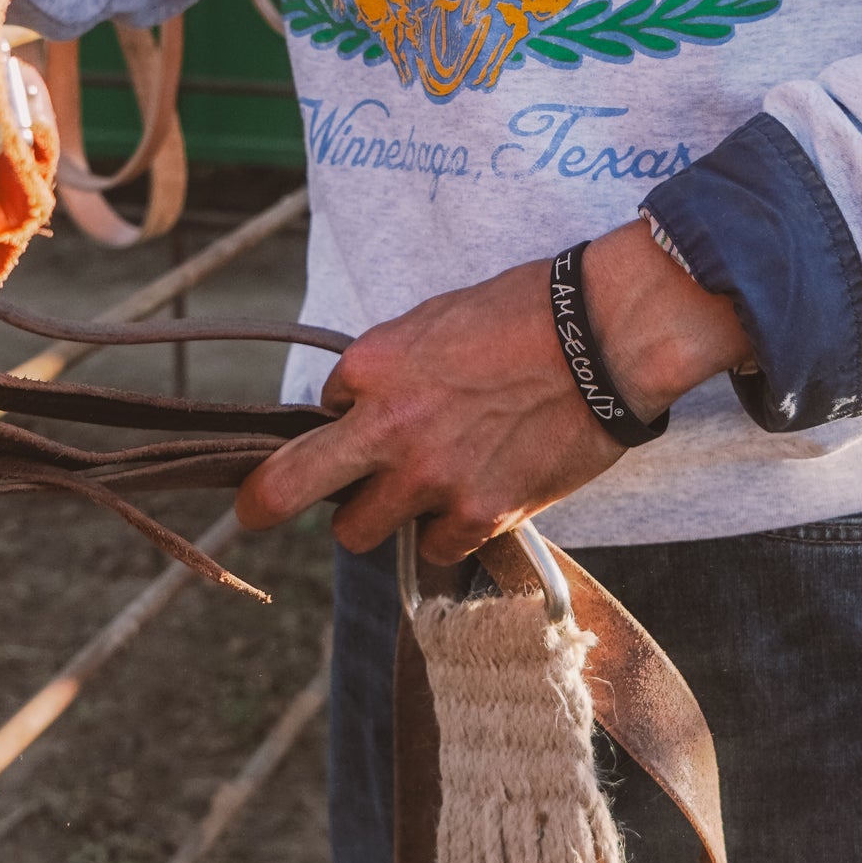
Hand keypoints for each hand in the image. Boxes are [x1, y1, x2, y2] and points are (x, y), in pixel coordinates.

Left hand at [235, 219, 750, 563]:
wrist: (605, 340)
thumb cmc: (529, 313)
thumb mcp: (439, 317)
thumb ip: (392, 364)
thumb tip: (363, 400)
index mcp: (373, 365)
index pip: (320, 409)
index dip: (341, 416)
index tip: (355, 422)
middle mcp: (388, 426)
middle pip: (286, 488)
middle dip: (264, 502)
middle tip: (256, 511)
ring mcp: (429, 478)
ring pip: (357, 532)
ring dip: (379, 517)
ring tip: (421, 491)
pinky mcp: (477, 515)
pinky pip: (434, 549)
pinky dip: (449, 532)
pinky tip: (479, 497)